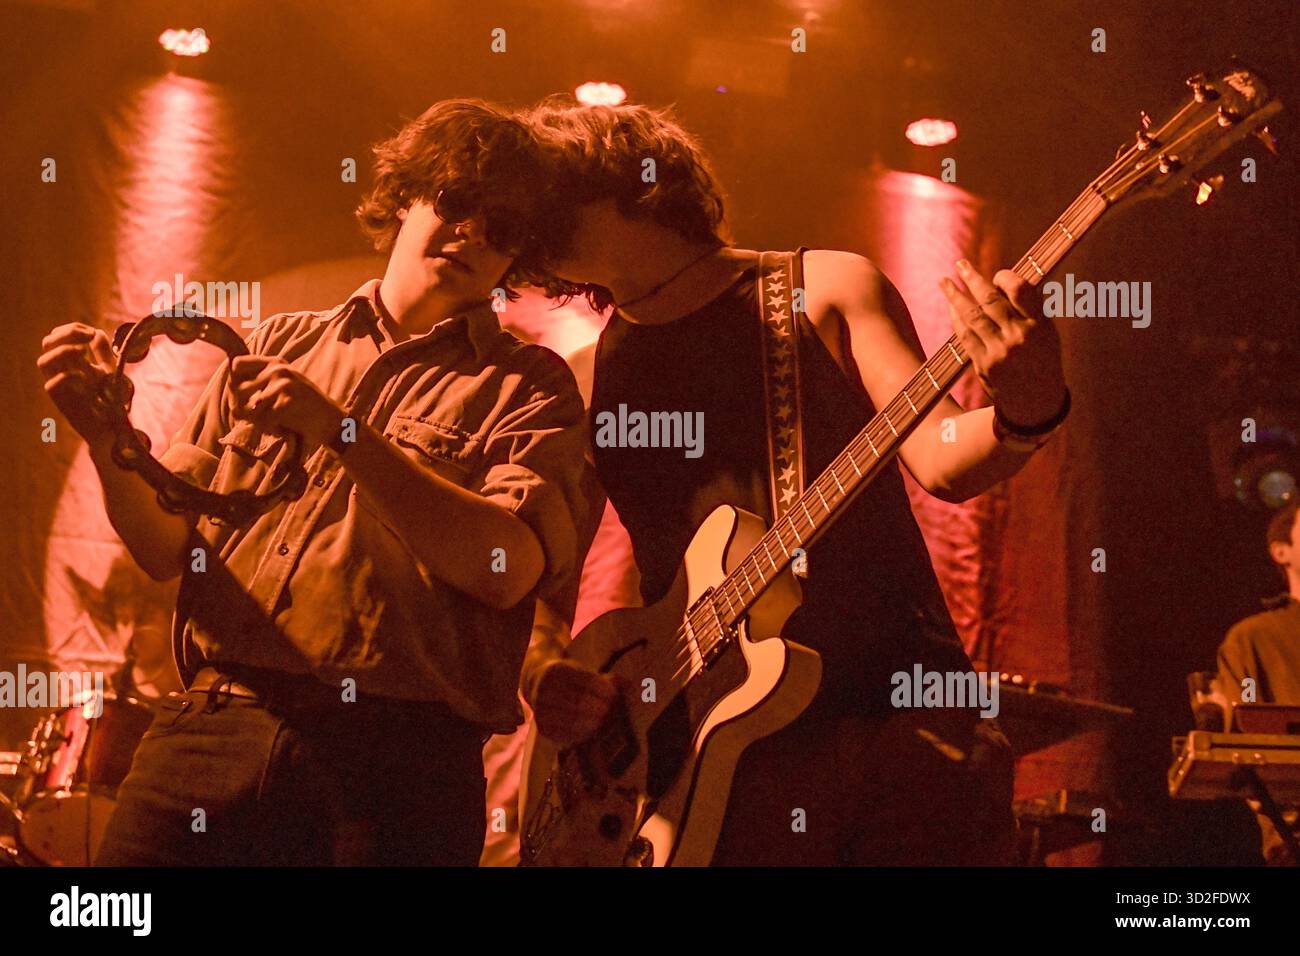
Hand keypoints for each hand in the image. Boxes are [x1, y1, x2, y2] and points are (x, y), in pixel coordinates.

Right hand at [37, 323, 116, 442]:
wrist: (111, 427)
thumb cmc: (109, 399)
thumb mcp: (109, 370)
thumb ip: (102, 351)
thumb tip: (97, 332)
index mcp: (69, 362)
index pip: (57, 337)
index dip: (71, 329)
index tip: (91, 332)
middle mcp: (60, 371)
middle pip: (47, 343)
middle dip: (66, 334)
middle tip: (88, 337)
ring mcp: (60, 386)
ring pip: (42, 361)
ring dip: (63, 351)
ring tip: (83, 353)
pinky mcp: (63, 402)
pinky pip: (52, 385)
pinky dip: (68, 376)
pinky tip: (85, 377)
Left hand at [229, 356, 342, 447]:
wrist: (332, 421)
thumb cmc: (304, 407)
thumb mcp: (284, 385)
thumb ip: (262, 381)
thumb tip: (230, 389)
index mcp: (275, 362)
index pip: (237, 364)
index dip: (232, 382)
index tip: (239, 397)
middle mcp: (277, 369)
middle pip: (237, 388)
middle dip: (242, 408)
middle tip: (255, 418)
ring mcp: (283, 384)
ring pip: (248, 407)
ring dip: (256, 420)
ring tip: (271, 423)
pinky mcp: (287, 401)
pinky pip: (263, 420)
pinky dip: (270, 429)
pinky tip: (282, 429)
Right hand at [532, 660, 617, 746]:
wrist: (539, 686)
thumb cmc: (570, 680)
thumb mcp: (583, 672)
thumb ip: (607, 680)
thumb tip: (631, 685)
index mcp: (558, 670)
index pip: (586, 681)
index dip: (603, 690)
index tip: (614, 695)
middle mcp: (544, 688)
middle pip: (579, 701)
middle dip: (600, 708)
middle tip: (611, 711)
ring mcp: (540, 709)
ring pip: (573, 719)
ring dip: (593, 722)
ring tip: (604, 721)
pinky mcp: (542, 727)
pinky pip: (565, 734)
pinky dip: (582, 733)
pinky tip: (592, 730)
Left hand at [940, 260, 1066, 426]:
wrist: (1036, 404)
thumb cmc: (1043, 362)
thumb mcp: (1048, 334)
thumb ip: (1030, 310)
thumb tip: (1003, 282)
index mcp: (1040, 326)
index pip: (1020, 290)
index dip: (1004, 277)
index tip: (996, 275)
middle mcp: (1019, 337)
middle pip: (990, 300)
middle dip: (972, 278)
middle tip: (959, 264)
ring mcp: (1000, 351)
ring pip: (972, 316)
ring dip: (955, 296)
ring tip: (944, 282)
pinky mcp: (984, 364)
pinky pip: (965, 336)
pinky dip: (956, 319)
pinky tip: (951, 307)